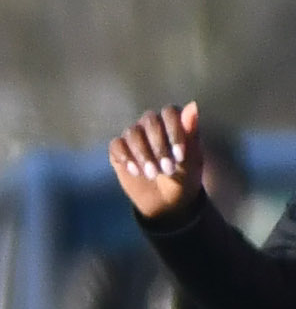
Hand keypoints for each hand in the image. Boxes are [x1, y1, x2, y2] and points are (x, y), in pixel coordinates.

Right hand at [110, 100, 206, 221]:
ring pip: (132, 132)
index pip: (170, 112)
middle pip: (149, 120)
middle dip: (158, 146)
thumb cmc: (184, 178)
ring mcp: (134, 137)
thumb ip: (190, 134)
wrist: (167, 202)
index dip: (174, 131)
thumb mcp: (192, 159)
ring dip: (143, 154)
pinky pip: (117, 146)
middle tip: (167, 170)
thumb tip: (192, 106)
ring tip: (152, 174)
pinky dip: (126, 158)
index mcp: (174, 123)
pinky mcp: (119, 151)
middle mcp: (152, 125)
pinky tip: (136, 172)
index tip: (179, 156)